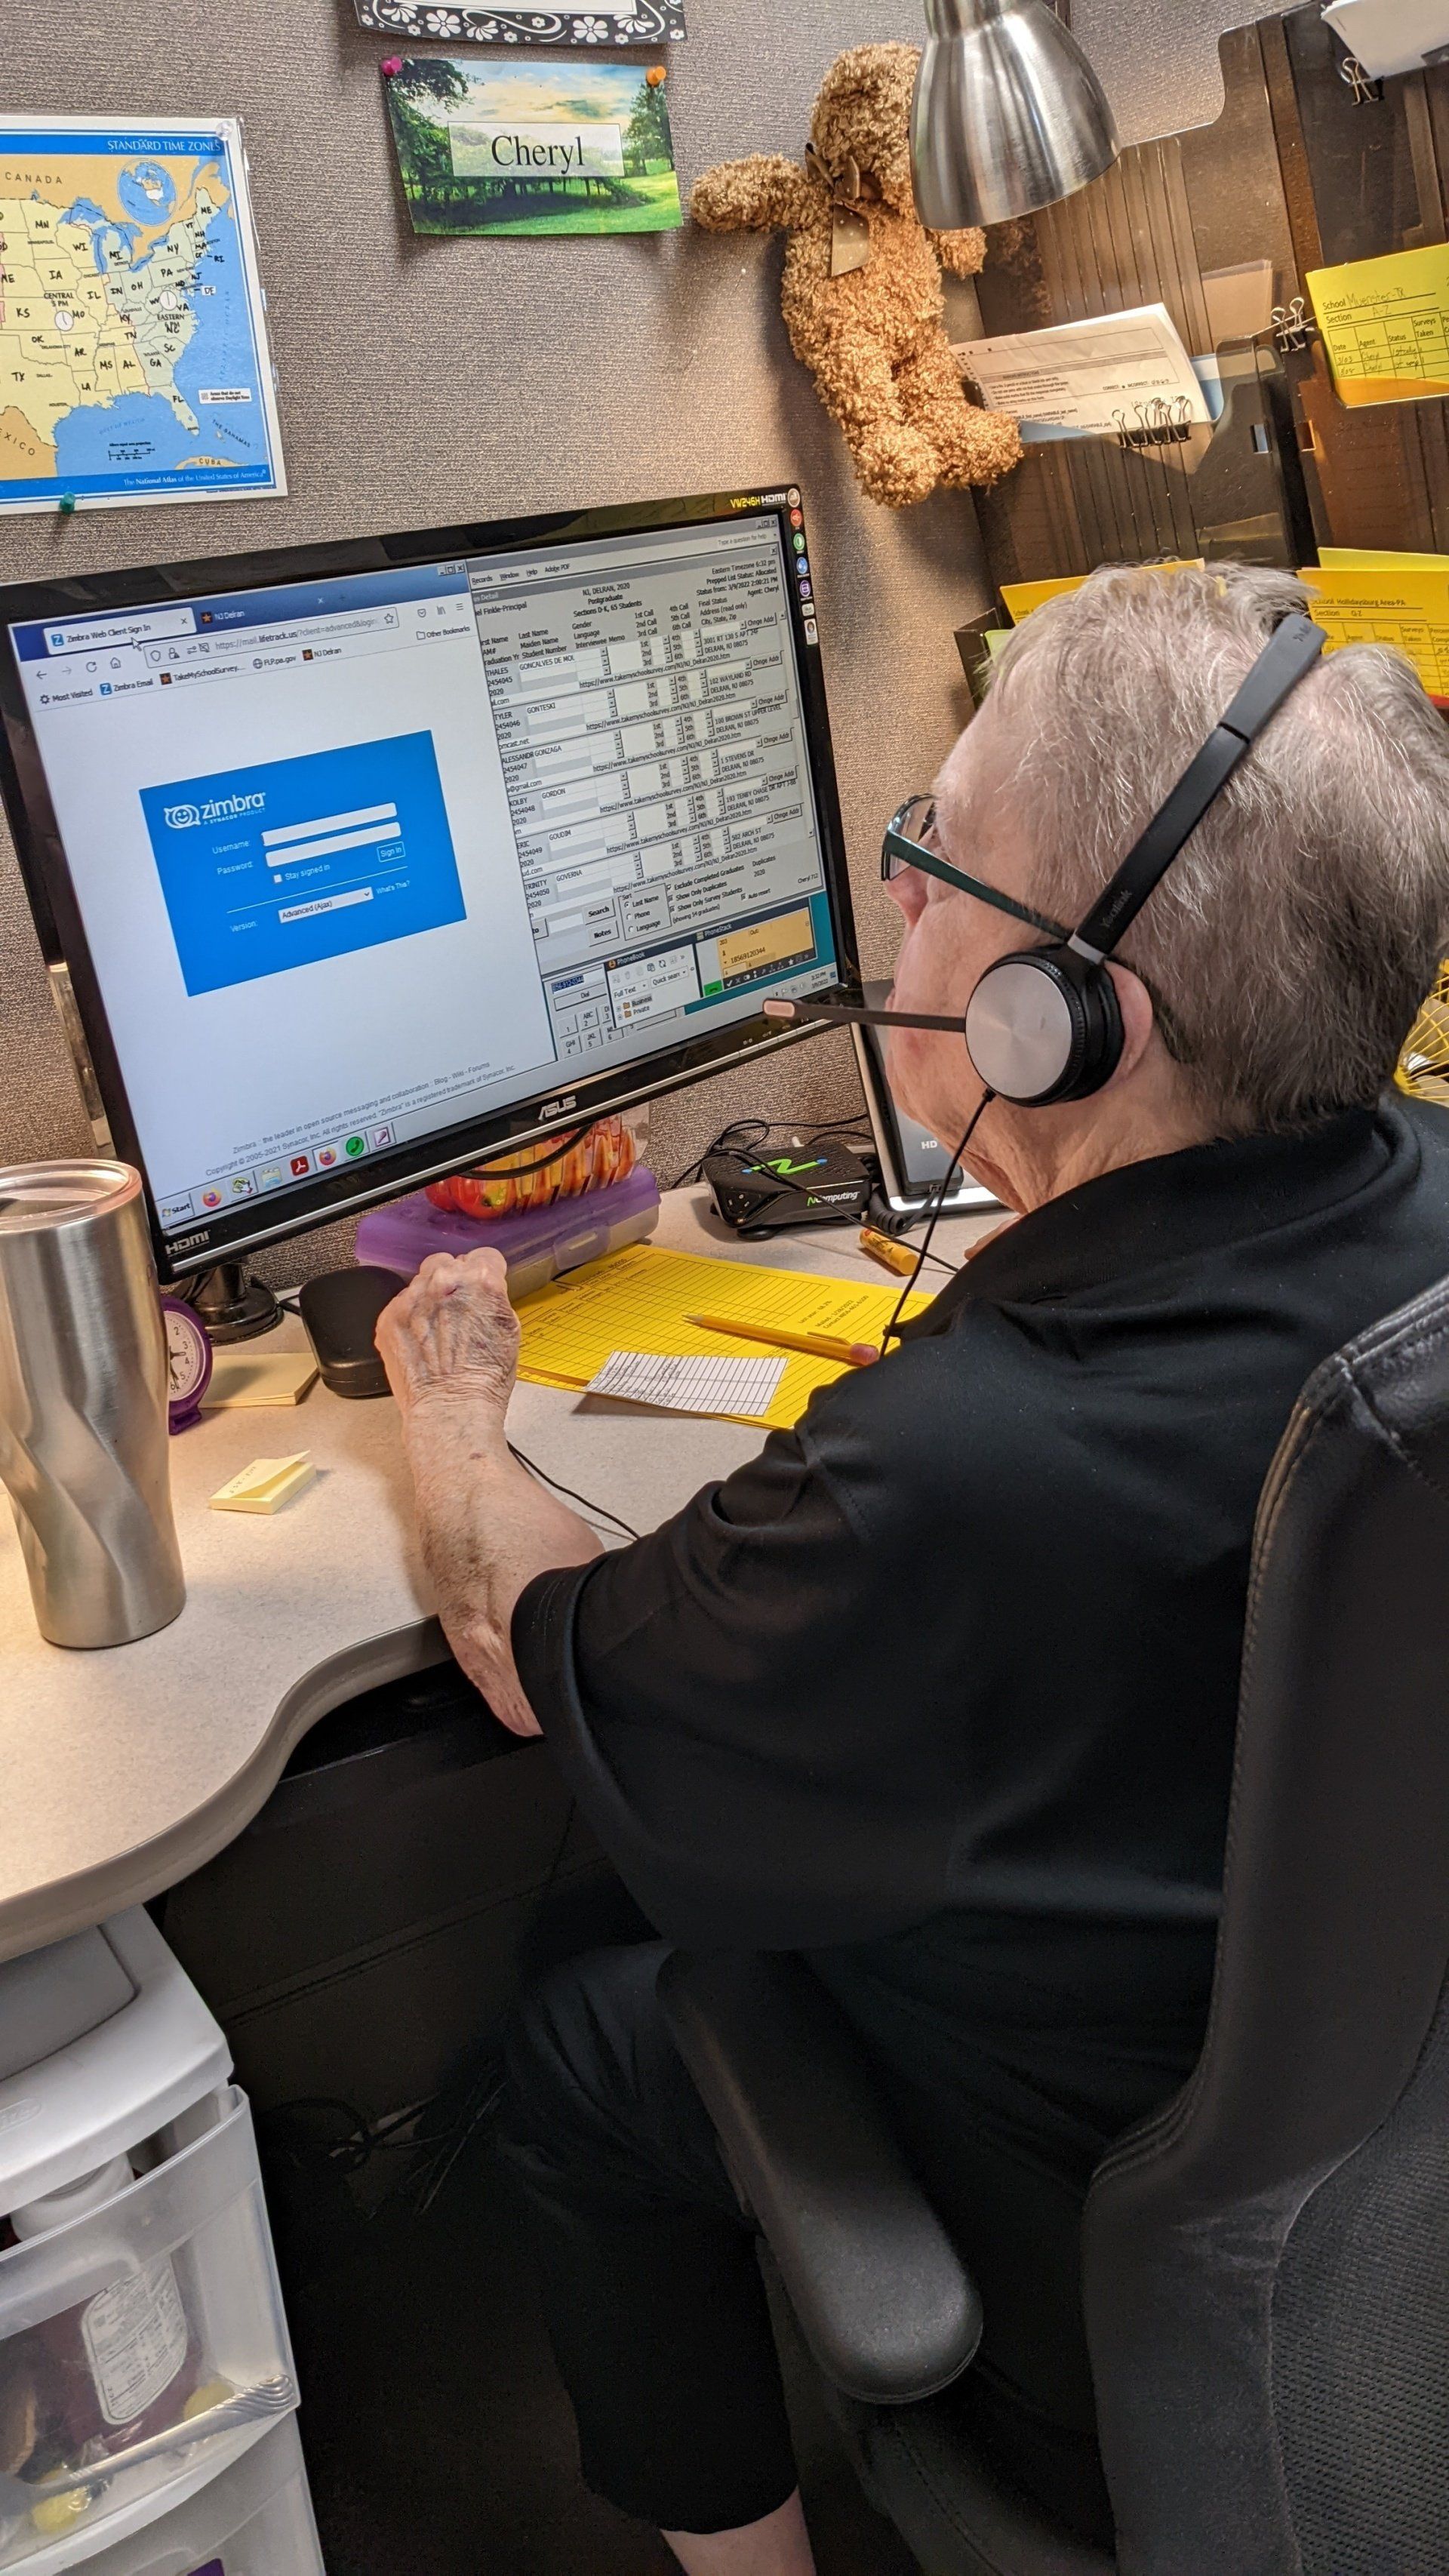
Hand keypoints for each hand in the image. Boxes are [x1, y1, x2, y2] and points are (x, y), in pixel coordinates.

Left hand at [376, 1249, 519, 1425]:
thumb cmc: (484, 1380)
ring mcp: (413, 1297)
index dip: (485, 1275)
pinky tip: (421, 1342)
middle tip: (458, 1313)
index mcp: (481, 1280)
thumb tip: (485, 1291)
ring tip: (439, 1333)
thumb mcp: (509, 1330)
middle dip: (453, 1283)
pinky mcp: (390, 1316)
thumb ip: (495, 1299)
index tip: (481, 1289)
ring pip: (421, 1282)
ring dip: (429, 1299)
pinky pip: (401, 1304)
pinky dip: (410, 1318)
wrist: (451, 1409)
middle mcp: (444, 1282)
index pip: (484, 1257)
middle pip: (448, 1263)